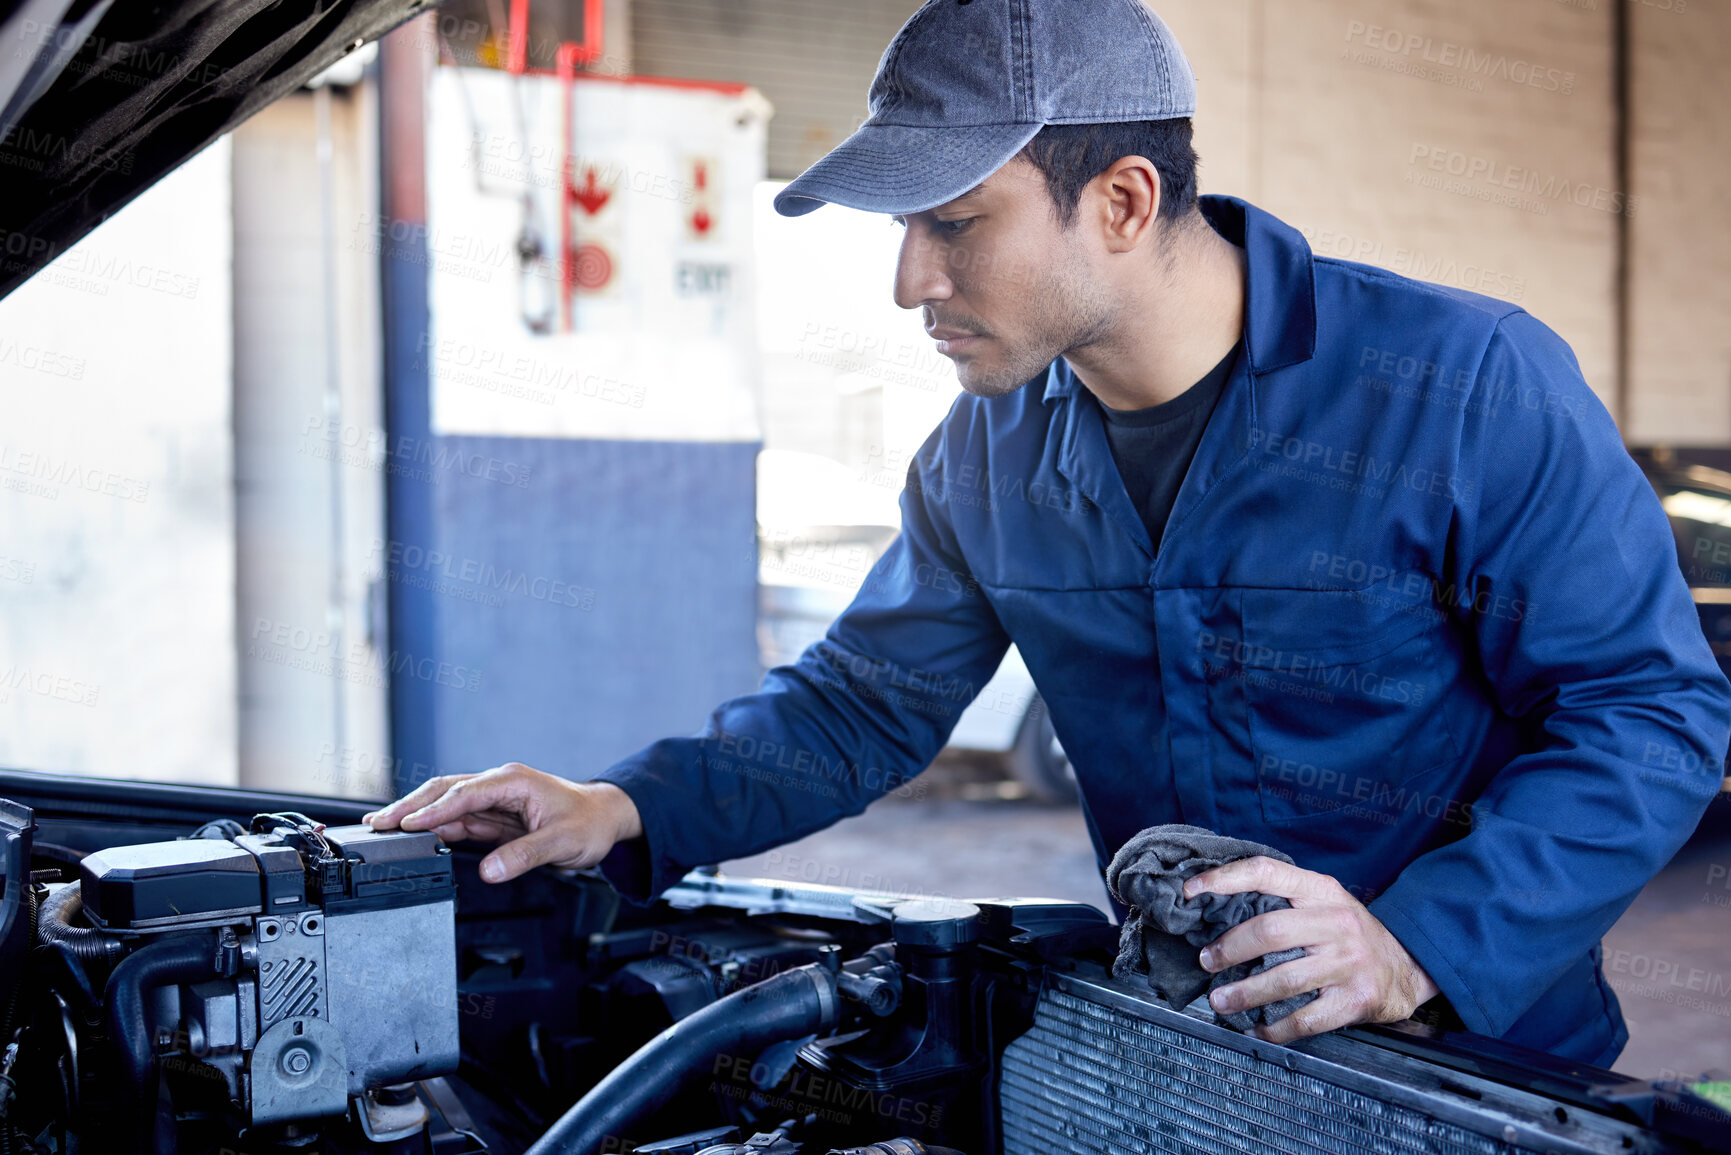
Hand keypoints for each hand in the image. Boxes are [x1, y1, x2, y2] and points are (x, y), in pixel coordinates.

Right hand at [362, 763, 643, 883]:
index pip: (463, 794)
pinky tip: (414, 837)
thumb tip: (489, 870)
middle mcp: (499, 785)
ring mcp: (494, 799)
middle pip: (444, 792)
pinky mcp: (493, 815)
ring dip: (416, 815)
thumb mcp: (562, 842)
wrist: (605, 819)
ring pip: (446, 804)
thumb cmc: (588, 823)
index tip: (406, 825)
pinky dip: (433, 827)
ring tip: (383, 830)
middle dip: (409, 807)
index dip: (433, 810)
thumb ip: (524, 856)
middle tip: (377, 825)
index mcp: (513, 781)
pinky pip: (457, 819)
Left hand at [1183, 856, 1439, 1043]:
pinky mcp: (1356, 1000)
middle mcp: (1336, 922)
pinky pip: (1306, 1018)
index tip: (1190, 891)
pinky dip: (1274, 1028)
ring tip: (1220, 1001)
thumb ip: (1283, 900)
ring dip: (1244, 993)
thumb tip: (1217, 908)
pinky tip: (1257, 1029)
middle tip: (1206, 962)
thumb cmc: (1350, 933)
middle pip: (1270, 931)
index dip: (1223, 879)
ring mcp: (1348, 962)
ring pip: (1284, 979)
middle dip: (1230, 949)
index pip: (1267, 872)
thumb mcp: (1325, 902)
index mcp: (1322, 891)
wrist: (1409, 966)